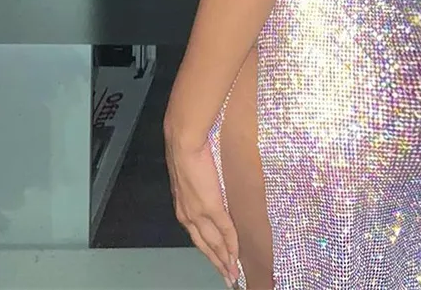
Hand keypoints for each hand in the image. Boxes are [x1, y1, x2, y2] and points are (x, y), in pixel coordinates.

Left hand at [164, 132, 240, 286]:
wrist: (184, 143)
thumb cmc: (188, 150)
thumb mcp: (190, 174)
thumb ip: (199, 186)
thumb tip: (209, 187)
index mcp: (183, 208)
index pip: (197, 235)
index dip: (208, 250)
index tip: (218, 261)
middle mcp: (188, 215)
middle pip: (205, 245)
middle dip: (217, 262)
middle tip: (229, 276)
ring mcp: (199, 213)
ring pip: (213, 243)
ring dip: (224, 258)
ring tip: (234, 271)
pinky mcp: (210, 206)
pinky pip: (224, 229)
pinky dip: (231, 243)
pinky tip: (237, 252)